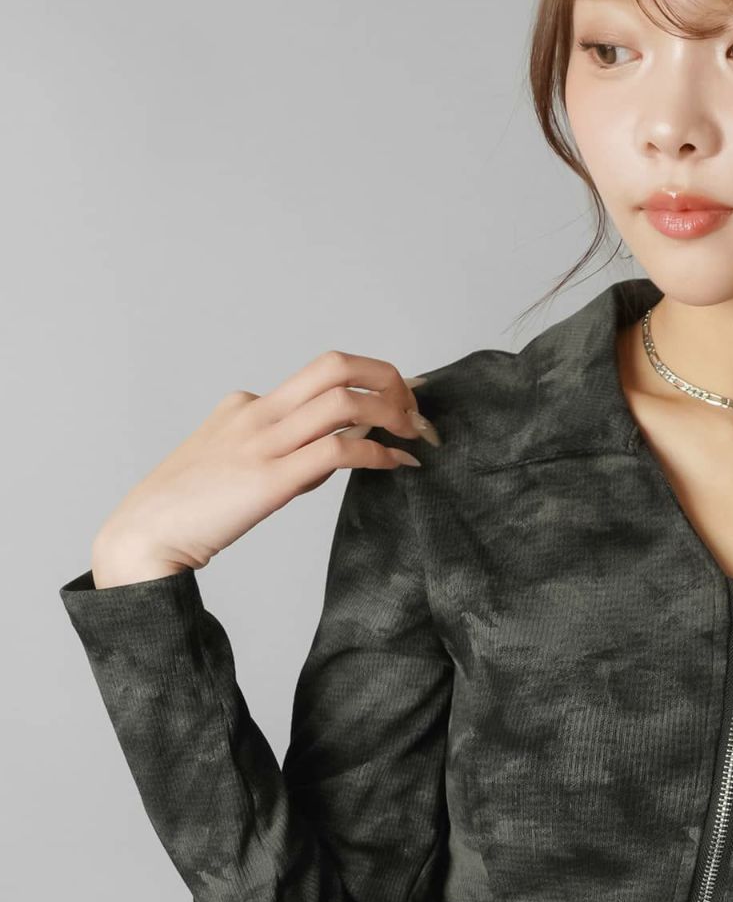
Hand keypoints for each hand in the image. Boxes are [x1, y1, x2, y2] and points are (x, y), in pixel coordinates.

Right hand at [94, 351, 437, 573]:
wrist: (146, 535)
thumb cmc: (190, 508)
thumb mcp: (234, 462)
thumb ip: (280, 449)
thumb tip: (335, 452)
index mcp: (247, 404)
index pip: (322, 374)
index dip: (373, 378)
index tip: (405, 396)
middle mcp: (257, 413)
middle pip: (336, 365)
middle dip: (388, 378)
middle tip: (415, 410)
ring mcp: (263, 443)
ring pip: (342, 401)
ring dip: (392, 414)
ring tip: (416, 438)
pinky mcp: (270, 480)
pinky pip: (338, 451)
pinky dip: (379, 453)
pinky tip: (398, 464)